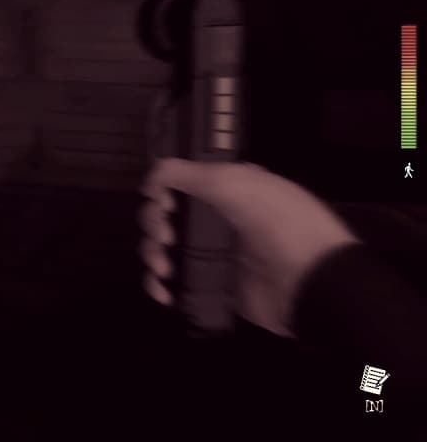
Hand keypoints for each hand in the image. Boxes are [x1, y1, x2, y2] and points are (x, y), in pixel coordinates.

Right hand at [139, 158, 359, 337]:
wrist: (310, 279)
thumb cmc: (275, 221)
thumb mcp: (233, 182)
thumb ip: (188, 173)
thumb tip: (152, 175)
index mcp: (225, 189)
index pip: (179, 183)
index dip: (162, 189)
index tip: (163, 201)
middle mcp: (216, 218)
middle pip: (164, 215)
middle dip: (154, 223)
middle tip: (167, 235)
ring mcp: (211, 253)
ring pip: (163, 249)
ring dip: (153, 254)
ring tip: (164, 268)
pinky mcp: (210, 283)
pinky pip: (173, 282)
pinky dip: (158, 285)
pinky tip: (162, 289)